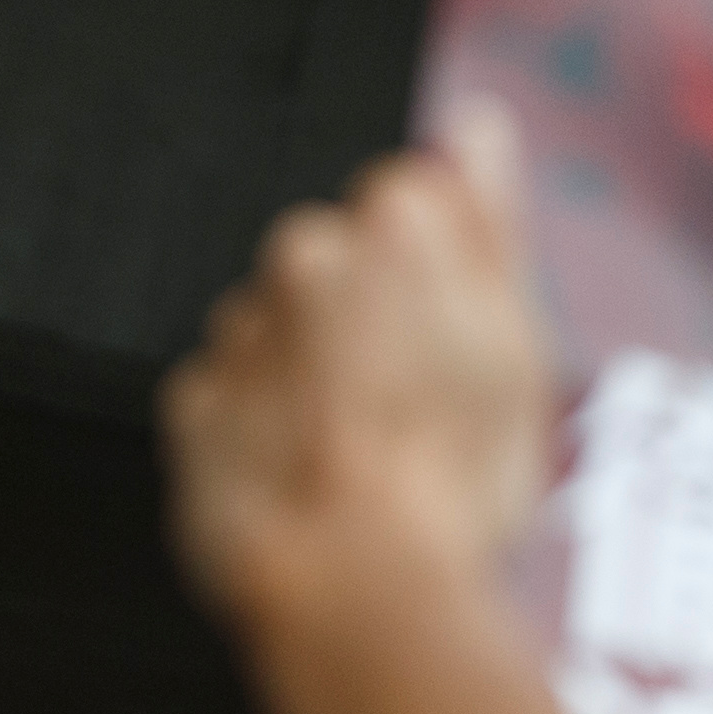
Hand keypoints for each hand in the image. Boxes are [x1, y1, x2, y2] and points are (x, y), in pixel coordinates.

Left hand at [160, 102, 549, 644]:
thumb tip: (475, 128)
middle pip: (340, 271)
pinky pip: (232, 405)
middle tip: (412, 416)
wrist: (358, 586)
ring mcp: (243, 333)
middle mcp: (306, 256)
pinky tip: (310, 485)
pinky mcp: (195, 406)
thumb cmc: (450, 478)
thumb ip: (487, 220)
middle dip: (368, 328)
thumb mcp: (517, 343)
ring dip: (312, 384)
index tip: (451, 341)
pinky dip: (262, 436)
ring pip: (282, 338)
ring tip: (361, 464)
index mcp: (397, 224)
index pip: (412, 206)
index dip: (438, 281)